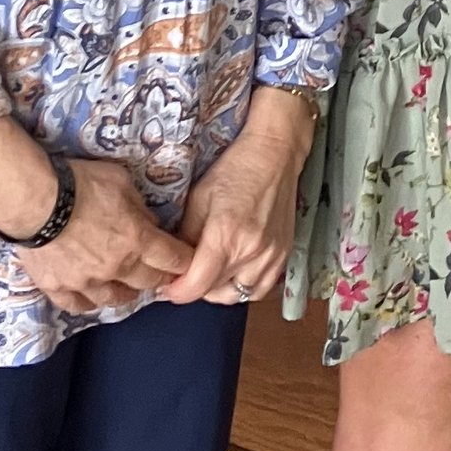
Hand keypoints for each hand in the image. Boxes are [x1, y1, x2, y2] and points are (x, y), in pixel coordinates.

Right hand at [23, 159, 193, 315]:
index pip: (173, 259)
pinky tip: (91, 295)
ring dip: (126, 292)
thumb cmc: (81, 183)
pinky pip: (79, 305)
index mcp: (137, 240)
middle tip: (158, 271)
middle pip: (148, 282)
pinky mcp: (59, 288)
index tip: (186, 261)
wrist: (35, 200)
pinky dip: (89, 302)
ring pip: (116, 299)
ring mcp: (87, 282)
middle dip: (158, 277)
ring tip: (127, 285)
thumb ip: (139, 206)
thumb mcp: (121, 181)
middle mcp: (117, 267)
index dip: (184, 261)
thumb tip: (148, 223)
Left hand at [163, 89, 315, 305]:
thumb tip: (174, 262)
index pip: (196, 286)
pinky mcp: (283, 255)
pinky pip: (259, 288)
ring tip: (208, 274)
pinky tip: (233, 273)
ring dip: (217, 291)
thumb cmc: (234, 169)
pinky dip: (242, 287)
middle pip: (213, 292)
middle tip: (184, 275)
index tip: (167, 286)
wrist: (275, 155)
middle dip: (194, 288)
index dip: (176, 292)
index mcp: (225, 236)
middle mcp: (250, 253)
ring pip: (236, 295)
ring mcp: (270, 257)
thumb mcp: (199, 198)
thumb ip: (185, 235)